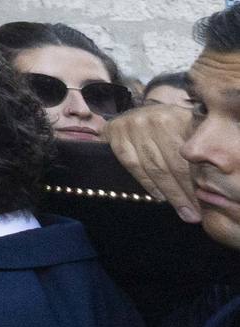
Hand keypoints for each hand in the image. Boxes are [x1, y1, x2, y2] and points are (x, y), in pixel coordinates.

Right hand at [109, 101, 204, 222]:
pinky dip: (146, 183)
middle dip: (184, 193)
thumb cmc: (168, 126)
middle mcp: (156, 119)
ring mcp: (133, 126)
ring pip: (153, 167)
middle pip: (172, 164)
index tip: (203, 204)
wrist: (136, 112)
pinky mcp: (116, 133)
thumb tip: (209, 182)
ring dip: (169, 193)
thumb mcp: (186, 128)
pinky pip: (133, 165)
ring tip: (181, 211)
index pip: (188, 157)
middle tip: (193, 214)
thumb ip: (196, 148)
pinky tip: (159, 196)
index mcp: (178, 117)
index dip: (195, 182)